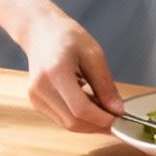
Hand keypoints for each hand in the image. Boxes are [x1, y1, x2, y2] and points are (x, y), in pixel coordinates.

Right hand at [18, 13, 122, 132]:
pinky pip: (61, 118)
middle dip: (98, 125)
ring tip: (103, 108)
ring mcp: (35, 97)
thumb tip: (118, 110)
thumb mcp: (93, 54)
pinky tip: (89, 104)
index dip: (102, 119)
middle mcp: (41, 88)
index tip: (120, 119)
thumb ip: (105, 85)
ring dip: (89, 122)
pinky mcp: (36, 102)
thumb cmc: (67, 36)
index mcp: (56, 72)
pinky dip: (78, 117)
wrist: (40, 31)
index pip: (80, 108)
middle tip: (116, 118)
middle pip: (73, 121)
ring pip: (67, 124)